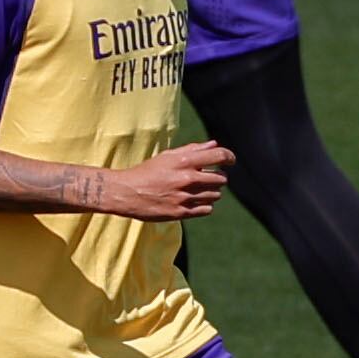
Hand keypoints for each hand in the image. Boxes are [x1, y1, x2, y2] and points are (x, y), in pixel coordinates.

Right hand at [101, 140, 232, 220]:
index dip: (229, 157)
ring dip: (212, 192)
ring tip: (198, 190)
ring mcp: (185, 197)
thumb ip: (192, 150)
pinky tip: (194, 201)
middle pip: (221, 179)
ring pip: (216, 195)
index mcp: (184, 161)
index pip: (219, 156)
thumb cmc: (148, 172)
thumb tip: (213, 145)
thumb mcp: (168, 156)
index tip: (231, 160)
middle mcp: (187, 179)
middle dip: (218, 177)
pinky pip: (207, 209)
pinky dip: (205, 205)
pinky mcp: (181, 213)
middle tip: (208, 178)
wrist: (127, 193)